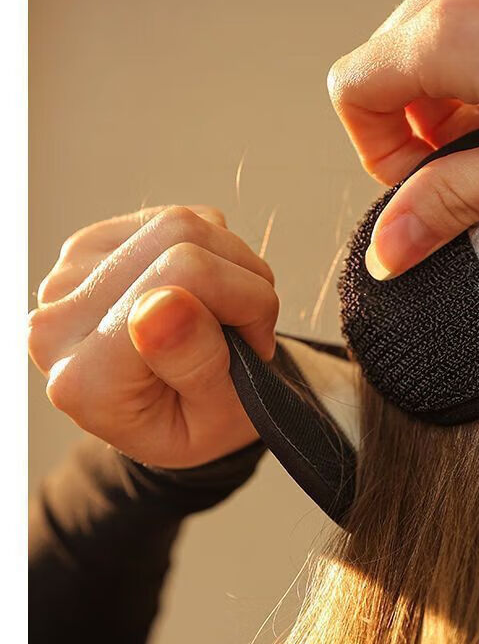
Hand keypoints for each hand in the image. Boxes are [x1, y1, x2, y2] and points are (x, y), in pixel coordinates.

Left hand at [29, 205, 277, 467]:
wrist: (182, 422)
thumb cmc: (203, 424)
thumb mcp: (219, 420)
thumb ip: (195, 366)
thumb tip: (163, 303)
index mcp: (84, 380)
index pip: (177, 283)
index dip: (243, 303)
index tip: (254, 348)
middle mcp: (59, 321)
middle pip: (177, 240)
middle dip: (239, 279)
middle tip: (251, 331)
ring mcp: (67, 278)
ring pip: (177, 223)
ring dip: (229, 262)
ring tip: (231, 316)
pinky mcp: (84, 250)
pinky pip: (168, 218)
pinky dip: (206, 251)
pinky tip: (203, 296)